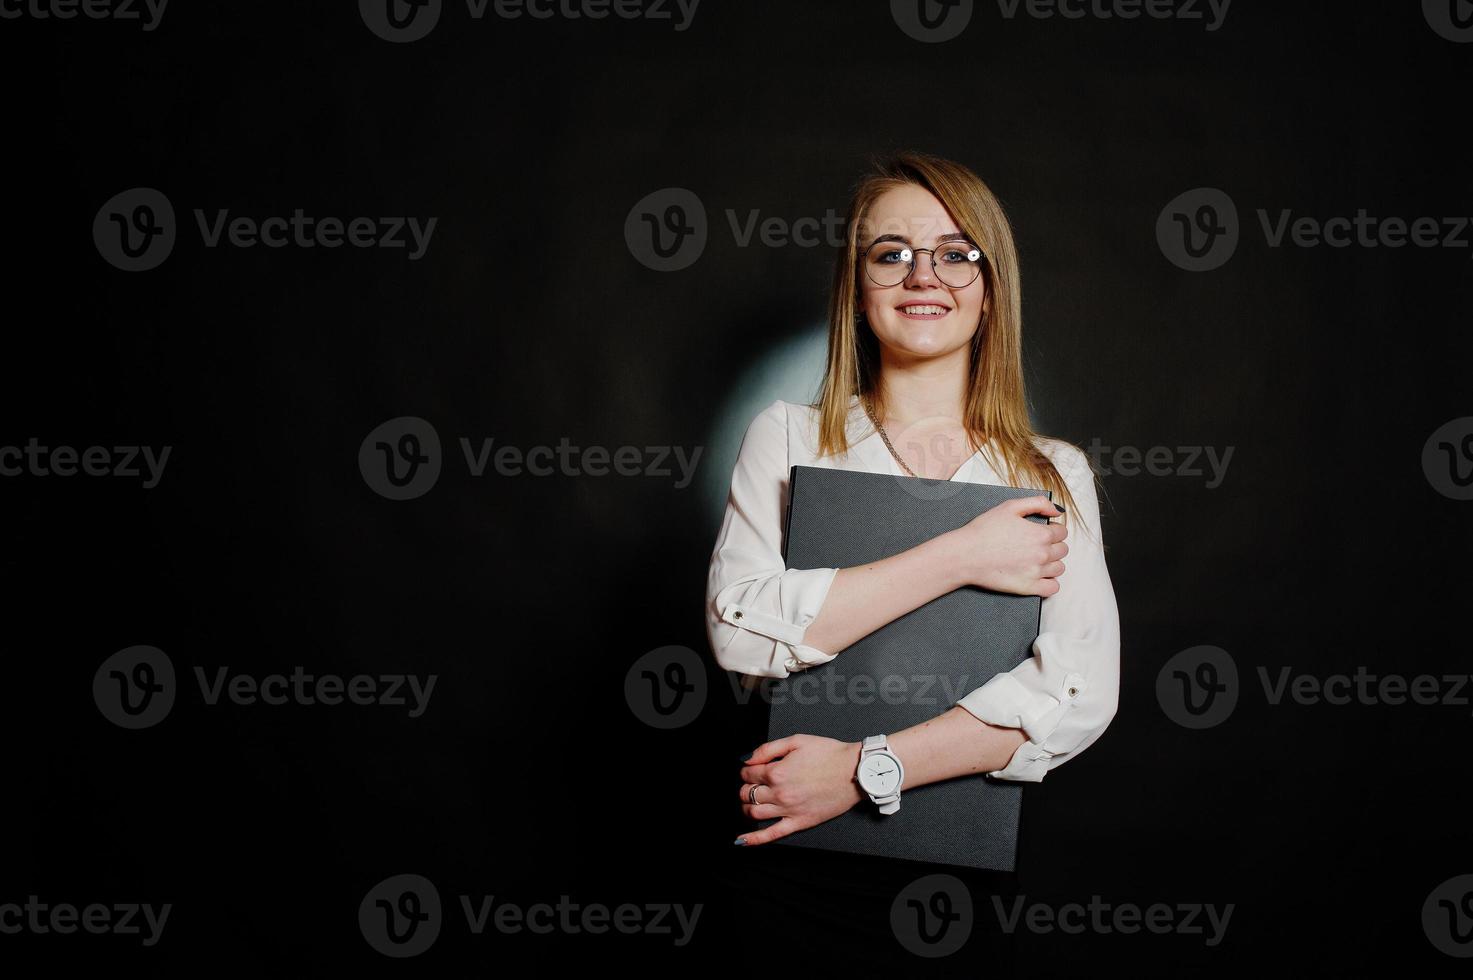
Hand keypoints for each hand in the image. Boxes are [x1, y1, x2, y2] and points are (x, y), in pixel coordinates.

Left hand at [734, 735, 863, 845]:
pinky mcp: (800, 822)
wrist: (854, 771)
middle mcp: (779, 793)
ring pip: (754, 813)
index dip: (747, 770)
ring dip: (746, 807)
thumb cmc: (829, 754)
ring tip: (751, 802)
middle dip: (745, 787)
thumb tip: (748, 759)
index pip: (748, 774)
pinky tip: (743, 840)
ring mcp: (789, 810)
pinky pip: (772, 834)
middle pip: (747, 794)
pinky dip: (754, 839)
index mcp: (777, 772)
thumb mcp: (796, 741)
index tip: (751, 769)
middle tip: (752, 784)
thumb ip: (768, 749)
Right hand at [948, 495, 1067, 596]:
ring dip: (1052, 563)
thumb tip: (1057, 511)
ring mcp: (1037, 572)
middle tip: (1036, 545)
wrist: (965, 554)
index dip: (1052, 530)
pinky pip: (1053, 588)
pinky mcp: (1028, 587)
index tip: (1041, 532)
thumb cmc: (983, 530)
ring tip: (1036, 560)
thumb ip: (1038, 503)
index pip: (1062, 532)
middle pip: (1062, 550)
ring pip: (1059, 568)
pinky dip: (1050, 583)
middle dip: (1053, 546)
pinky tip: (1039, 576)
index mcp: (1041, 534)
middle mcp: (1042, 554)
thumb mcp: (1010, 507)